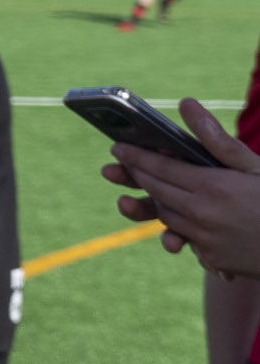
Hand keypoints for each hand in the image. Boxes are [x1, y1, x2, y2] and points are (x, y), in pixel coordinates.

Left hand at [104, 99, 259, 276]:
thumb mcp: (254, 166)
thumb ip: (217, 139)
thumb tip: (186, 104)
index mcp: (213, 186)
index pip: (161, 169)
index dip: (136, 157)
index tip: (117, 147)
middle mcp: (203, 214)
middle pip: (157, 191)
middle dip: (136, 176)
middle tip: (120, 165)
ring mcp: (205, 239)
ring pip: (166, 216)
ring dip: (155, 200)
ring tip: (150, 186)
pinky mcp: (211, 258)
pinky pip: (186, 238)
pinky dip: (180, 225)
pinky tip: (181, 214)